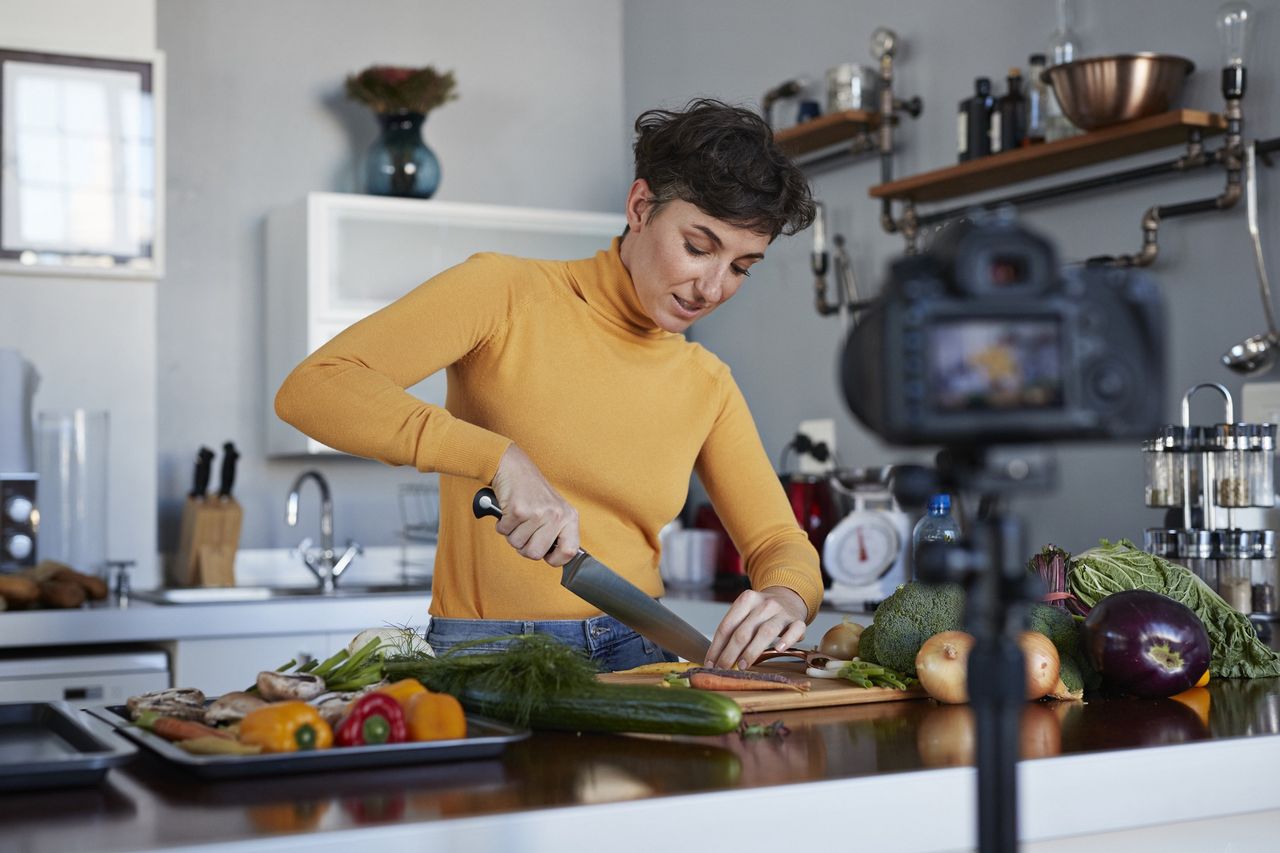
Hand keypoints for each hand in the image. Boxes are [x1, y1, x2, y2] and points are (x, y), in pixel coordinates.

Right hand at [490, 444, 579, 566]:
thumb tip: (556, 558)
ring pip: (518, 544)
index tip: (547, 555)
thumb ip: (557, 532)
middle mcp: (556, 515)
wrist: (513, 467)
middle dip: (524, 547)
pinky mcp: (519, 510)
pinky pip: (505, 532)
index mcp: (569, 517)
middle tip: (524, 531)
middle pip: (536, 554)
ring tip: (517, 517)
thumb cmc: (532, 491)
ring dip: (512, 534)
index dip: (556, 559)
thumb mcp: (554, 510)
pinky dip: (502, 525)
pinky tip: (508, 511)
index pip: (570, 551)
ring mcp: (538, 513)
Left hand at [705, 586, 806, 669]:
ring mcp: (782, 612)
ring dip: (752, 651)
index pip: (727, 626)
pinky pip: (794, 630)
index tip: (710, 663)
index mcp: (746, 600)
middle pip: (743, 631)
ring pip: (766, 632)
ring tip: (742, 665)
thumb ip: (734, 631)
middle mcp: (764, 604)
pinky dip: (787, 640)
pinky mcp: (798, 620)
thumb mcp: (746, 613)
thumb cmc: (762, 612)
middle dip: (730, 652)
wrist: (789, 598)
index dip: (717, 647)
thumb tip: (716, 660)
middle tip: (723, 668)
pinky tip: (778, 649)